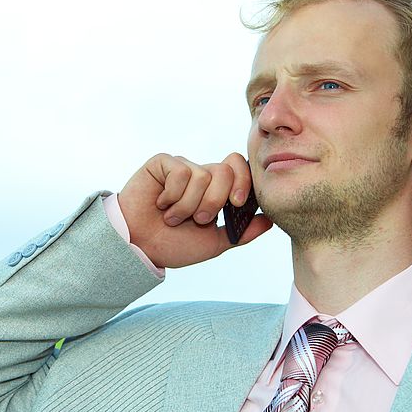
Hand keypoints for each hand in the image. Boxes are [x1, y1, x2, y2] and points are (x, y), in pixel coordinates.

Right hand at [117, 153, 273, 267]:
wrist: (140, 247)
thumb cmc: (173, 245)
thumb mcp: (214, 243)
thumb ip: (243, 233)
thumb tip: (271, 220)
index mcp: (216, 189)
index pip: (239, 168)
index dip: (243, 182)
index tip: (236, 204)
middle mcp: (200, 174)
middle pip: (225, 170)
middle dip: (214, 201)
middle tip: (198, 219)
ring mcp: (181, 167)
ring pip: (202, 176)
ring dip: (188, 206)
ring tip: (173, 217)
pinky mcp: (162, 163)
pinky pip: (180, 172)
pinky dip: (172, 196)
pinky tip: (160, 204)